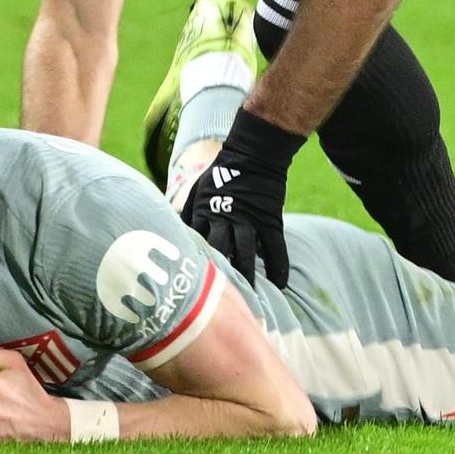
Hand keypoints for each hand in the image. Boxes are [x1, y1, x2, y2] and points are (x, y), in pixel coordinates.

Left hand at [180, 145, 290, 285]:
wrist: (253, 154)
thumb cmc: (222, 173)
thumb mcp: (198, 191)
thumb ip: (188, 212)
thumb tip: (175, 233)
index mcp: (204, 212)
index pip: (197, 242)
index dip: (195, 263)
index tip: (192, 284)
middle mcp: (225, 218)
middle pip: (220, 252)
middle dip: (220, 275)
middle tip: (219, 299)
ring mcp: (250, 219)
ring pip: (247, 253)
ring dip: (247, 276)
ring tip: (249, 297)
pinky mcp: (270, 219)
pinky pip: (276, 247)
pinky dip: (278, 265)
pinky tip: (279, 283)